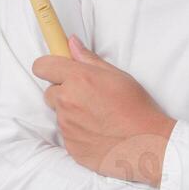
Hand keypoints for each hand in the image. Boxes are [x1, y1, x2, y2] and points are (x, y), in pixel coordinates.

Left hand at [32, 34, 174, 185]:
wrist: (146, 143)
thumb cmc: (136, 107)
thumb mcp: (116, 76)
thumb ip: (89, 59)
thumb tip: (71, 43)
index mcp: (78, 79)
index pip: (42, 66)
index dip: (48, 67)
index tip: (55, 70)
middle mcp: (67, 102)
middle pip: (50, 93)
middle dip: (64, 93)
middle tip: (88, 98)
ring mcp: (67, 126)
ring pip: (60, 115)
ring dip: (72, 114)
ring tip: (98, 117)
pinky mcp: (70, 146)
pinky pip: (68, 135)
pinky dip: (79, 133)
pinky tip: (99, 133)